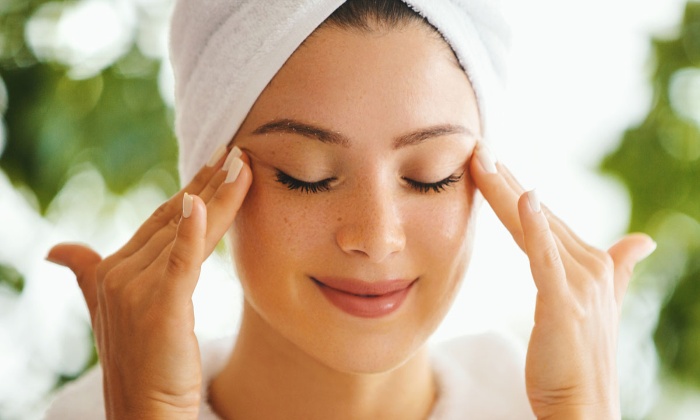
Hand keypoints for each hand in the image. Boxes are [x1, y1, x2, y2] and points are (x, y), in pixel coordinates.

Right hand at [47, 147, 251, 418]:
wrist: (144, 415)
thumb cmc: (142, 365)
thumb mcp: (113, 313)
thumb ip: (89, 275)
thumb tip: (56, 250)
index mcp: (115, 270)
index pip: (162, 219)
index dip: (193, 189)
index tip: (220, 163)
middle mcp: (121, 273)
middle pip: (176, 218)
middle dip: (210, 182)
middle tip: (238, 151)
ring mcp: (136, 288)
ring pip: (188, 232)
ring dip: (219, 195)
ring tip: (243, 165)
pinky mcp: (159, 305)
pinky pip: (181, 260)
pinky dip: (195, 230)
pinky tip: (206, 202)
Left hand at [470, 143, 654, 419]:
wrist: (584, 407)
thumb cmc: (580, 359)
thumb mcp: (599, 306)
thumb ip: (619, 268)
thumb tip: (643, 239)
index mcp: (591, 264)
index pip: (545, 218)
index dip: (516, 190)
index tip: (491, 163)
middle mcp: (589, 266)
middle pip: (537, 214)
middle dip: (506, 180)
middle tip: (478, 147)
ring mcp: (579, 283)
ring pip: (534, 226)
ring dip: (507, 190)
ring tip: (482, 159)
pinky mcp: (565, 303)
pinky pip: (546, 258)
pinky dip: (535, 227)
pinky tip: (526, 199)